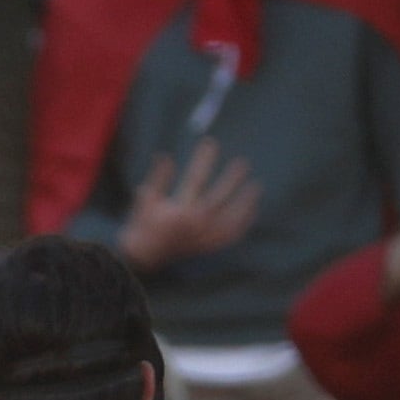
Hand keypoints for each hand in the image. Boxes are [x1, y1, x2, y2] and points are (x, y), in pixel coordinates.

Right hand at [119, 139, 259, 272]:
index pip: (196, 179)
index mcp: (179, 211)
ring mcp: (204, 237)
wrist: (144, 256)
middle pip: (220, 198)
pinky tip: (251, 211)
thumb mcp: (147, 199)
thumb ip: (158, 178)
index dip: (203, 159)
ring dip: (244, 202)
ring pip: (231, 219)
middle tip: (242, 163)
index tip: (210, 143)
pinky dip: (242, 224)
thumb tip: (164, 156)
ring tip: (255, 187)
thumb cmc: (144, 226)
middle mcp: (195, 225)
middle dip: (231, 179)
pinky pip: (230, 236)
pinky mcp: (208, 246)